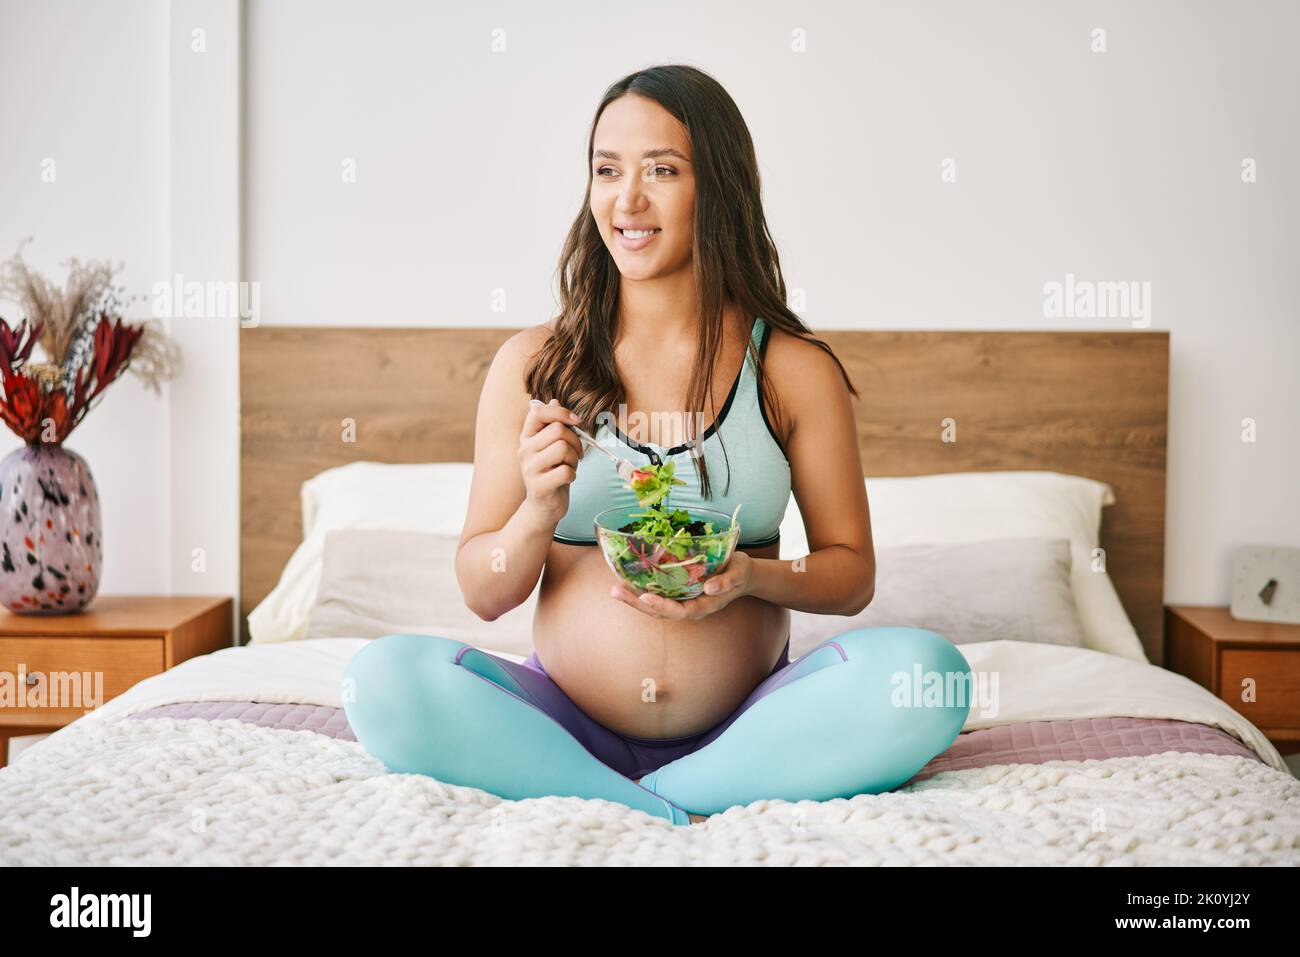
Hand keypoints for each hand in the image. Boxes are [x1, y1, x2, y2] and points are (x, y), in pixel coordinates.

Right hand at [518, 397, 582, 526]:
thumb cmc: (552, 473)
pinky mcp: (538, 486)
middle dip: (575, 441)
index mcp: (527, 437)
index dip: (561, 413)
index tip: (576, 421)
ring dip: (574, 459)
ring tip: (570, 467)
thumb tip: (554, 401)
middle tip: (577, 453)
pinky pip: (565, 471)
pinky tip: (566, 480)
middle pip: (558, 430)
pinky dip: (572, 475)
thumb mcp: (553, 447)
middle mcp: (524, 450)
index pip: (538, 412)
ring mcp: (529, 469)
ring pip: (562, 449)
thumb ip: (553, 426)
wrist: (543, 507)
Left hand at [608, 551, 753, 619]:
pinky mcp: (678, 592)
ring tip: (615, 589)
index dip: (662, 606)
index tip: (645, 597)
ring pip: (655, 605)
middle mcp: (690, 606)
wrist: (742, 574)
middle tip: (616, 591)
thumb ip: (726, 582)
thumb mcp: (738, 574)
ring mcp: (683, 601)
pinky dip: (642, 591)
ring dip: (634, 599)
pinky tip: (627, 581)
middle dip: (637, 603)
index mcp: (703, 606)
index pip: (679, 611)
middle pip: (660, 611)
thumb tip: (709, 587)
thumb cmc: (740, 572)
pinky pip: (658, 595)